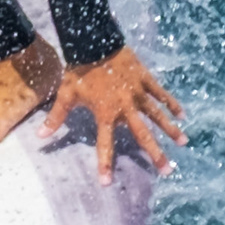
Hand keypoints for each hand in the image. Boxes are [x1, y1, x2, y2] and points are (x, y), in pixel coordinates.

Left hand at [43, 45, 185, 180]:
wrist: (94, 41)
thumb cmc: (78, 70)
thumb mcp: (66, 94)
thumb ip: (56, 117)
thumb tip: (40, 135)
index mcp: (105, 113)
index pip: (104, 144)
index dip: (104, 164)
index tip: (106, 183)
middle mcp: (124, 107)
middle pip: (143, 135)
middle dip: (155, 154)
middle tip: (167, 171)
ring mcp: (137, 93)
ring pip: (157, 115)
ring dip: (171, 130)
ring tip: (184, 143)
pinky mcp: (145, 79)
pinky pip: (160, 94)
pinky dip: (171, 103)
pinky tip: (183, 114)